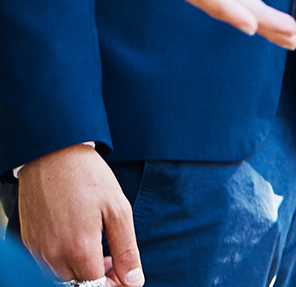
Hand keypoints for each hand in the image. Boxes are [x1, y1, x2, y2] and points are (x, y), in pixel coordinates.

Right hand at [15, 144, 140, 286]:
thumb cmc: (90, 179)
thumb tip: (134, 281)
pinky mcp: (28, 240)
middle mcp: (53, 253)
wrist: (53, 155)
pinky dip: (63, 259)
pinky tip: (76, 239)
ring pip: (60, 276)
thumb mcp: (119, 211)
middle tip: (113, 258)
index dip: (114, 283)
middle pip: (77, 284)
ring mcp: (37, 248)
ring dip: (80, 269)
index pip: (96, 286)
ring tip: (97, 246)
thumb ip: (126, 251)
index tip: (125, 273)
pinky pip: (45, 263)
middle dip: (98, 277)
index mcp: (79, 248)